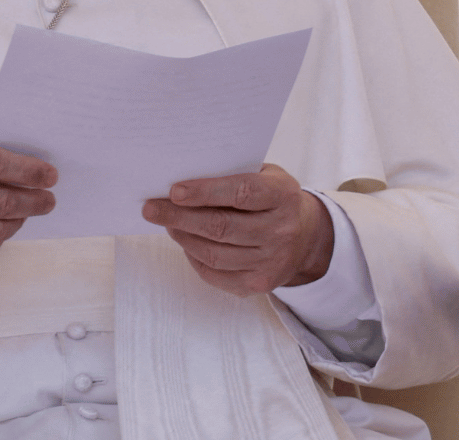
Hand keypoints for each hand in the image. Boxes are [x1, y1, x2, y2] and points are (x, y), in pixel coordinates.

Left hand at [142, 163, 334, 295]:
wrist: (307, 236)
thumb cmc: (273, 198)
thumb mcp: (265, 176)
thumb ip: (231, 175)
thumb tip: (180, 183)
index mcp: (283, 196)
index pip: (241, 193)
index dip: (205, 192)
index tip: (173, 191)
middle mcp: (281, 231)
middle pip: (222, 227)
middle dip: (180, 216)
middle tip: (151, 208)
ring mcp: (271, 261)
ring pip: (215, 253)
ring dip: (184, 237)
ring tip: (167, 223)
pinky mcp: (259, 284)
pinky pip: (216, 274)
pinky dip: (194, 257)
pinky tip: (186, 241)